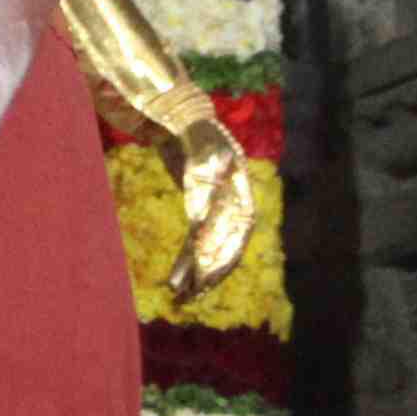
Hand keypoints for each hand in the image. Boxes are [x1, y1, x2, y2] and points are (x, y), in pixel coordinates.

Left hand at [166, 109, 258, 303]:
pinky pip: (196, 243)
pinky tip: (176, 280)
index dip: (227, 247)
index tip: (208, 267)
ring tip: (182, 296)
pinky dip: (187, 261)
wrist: (185, 119)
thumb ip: (201, 173)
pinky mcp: (200, 214)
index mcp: (240, 186)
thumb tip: (199, 213)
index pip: (240, 224)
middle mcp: (234, 202)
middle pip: (228, 242)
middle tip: (195, 292)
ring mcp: (218, 209)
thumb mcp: (199, 145)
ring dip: (198, 273)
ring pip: (211, 248)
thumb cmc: (195, 129)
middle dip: (213, 269)